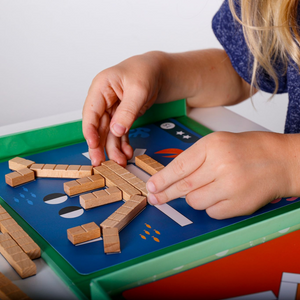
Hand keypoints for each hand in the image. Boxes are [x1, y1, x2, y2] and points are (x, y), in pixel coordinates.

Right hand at [82, 52, 162, 165]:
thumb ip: (127, 110)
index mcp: (101, 88)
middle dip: (99, 145)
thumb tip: (116, 130)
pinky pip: (120, 133)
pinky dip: (123, 144)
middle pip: (97, 126)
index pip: (91, 112)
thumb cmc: (145, 72)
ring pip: (108, 133)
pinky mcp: (121, 117)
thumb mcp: (138, 89)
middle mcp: (103, 100)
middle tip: (100, 162)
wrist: (157, 71)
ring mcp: (111, 110)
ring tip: (120, 162)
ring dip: (113, 148)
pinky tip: (127, 153)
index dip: (90, 130)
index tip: (93, 145)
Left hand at [146, 131, 295, 218]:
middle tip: (155, 199)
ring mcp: (230, 187)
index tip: (151, 187)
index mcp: (212, 146)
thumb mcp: (218, 143)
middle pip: (183, 187)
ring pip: (195, 201)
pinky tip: (222, 195)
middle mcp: (220, 165)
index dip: (162, 179)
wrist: (280, 161)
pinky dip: (211, 206)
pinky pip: (212, 212)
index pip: (179, 166)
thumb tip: (172, 178)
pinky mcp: (238, 205)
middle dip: (165, 194)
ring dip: (195, 198)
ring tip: (209, 187)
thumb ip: (195, 159)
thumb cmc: (248, 150)